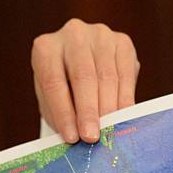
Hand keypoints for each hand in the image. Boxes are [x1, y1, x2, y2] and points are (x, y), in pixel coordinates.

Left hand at [32, 18, 139, 143]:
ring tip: (108, 131)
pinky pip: (126, 73)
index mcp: (45, 48)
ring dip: (108, 107)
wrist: (79, 62)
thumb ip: (61, 114)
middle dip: (88, 111)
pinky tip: (123, 116)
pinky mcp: (122, 42)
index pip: (54, 83)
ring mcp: (99, 35)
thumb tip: (77, 137)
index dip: (63, 112)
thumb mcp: (52, 100)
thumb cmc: (61, 87)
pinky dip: (125, 98)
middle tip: (91, 137)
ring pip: (107, 76)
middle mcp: (72, 34)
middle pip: (83, 76)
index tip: (71, 137)